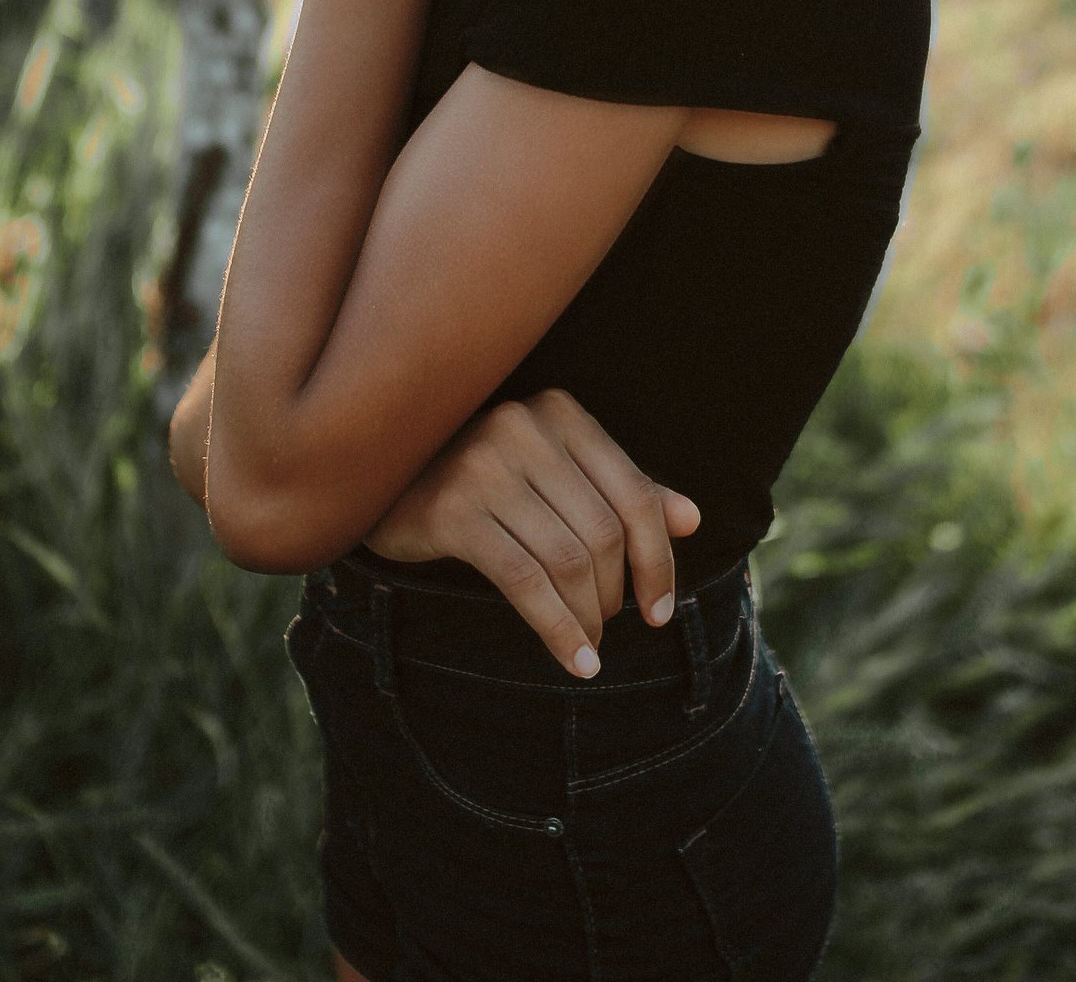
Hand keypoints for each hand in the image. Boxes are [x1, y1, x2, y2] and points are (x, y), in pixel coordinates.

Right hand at [361, 389, 701, 677]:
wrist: (384, 482)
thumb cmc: (482, 479)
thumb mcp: (556, 475)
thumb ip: (620, 491)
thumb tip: (691, 519)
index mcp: (560, 413)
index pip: (634, 494)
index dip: (658, 560)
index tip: (662, 610)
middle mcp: (524, 427)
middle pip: (603, 532)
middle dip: (616, 595)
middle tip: (608, 626)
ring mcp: (484, 465)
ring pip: (568, 560)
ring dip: (588, 618)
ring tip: (589, 645)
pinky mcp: (452, 510)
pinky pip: (524, 581)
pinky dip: (558, 629)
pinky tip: (574, 661)